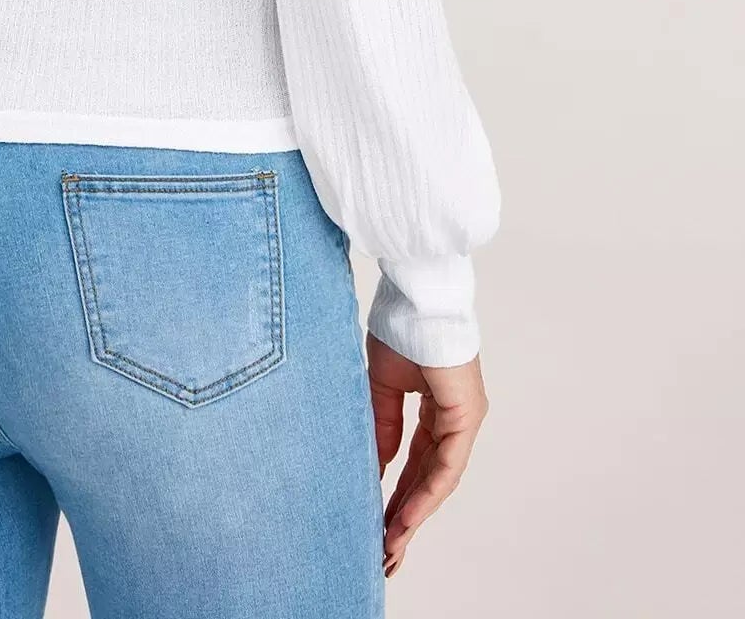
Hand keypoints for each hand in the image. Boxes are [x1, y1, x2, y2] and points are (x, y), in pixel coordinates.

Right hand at [365, 334, 489, 580]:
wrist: (415, 294)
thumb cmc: (400, 325)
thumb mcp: (381, 384)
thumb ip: (382, 424)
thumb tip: (380, 465)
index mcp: (437, 407)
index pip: (417, 461)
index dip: (397, 492)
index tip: (377, 519)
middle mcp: (455, 418)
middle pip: (429, 478)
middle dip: (405, 515)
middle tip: (385, 549)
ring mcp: (464, 418)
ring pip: (439, 479)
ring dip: (414, 514)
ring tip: (391, 545)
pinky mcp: (465, 415)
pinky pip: (445, 465)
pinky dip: (425, 494)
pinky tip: (405, 518)